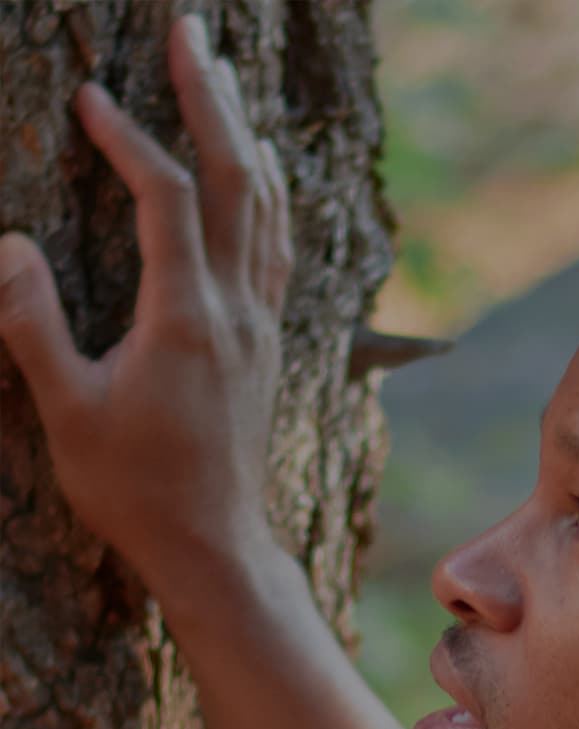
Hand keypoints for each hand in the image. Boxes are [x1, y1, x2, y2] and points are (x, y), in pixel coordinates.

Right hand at [0, 15, 290, 598]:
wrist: (214, 551)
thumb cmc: (138, 492)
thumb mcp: (67, 413)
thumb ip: (34, 326)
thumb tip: (8, 245)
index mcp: (186, 318)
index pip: (164, 195)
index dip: (128, 138)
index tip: (89, 98)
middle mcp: (235, 310)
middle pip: (236, 178)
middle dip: (211, 98)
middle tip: (191, 30)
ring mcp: (259, 326)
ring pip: (266, 207)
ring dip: (243, 133)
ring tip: (222, 78)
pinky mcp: (267, 345)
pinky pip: (275, 246)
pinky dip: (266, 191)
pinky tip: (260, 167)